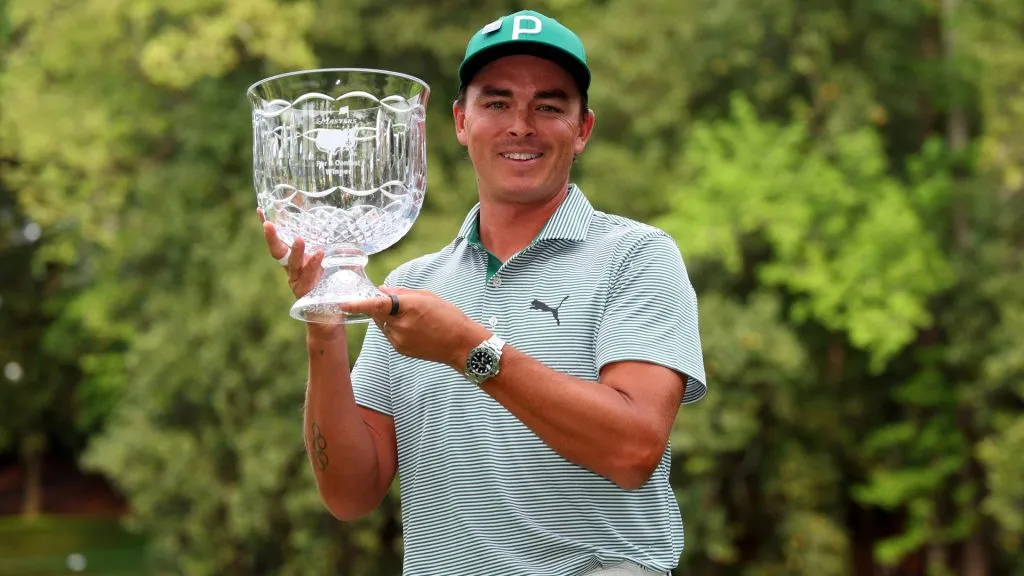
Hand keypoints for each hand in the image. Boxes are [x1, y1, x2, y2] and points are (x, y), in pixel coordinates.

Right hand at [258, 209, 341, 340]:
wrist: (330, 320)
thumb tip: (357, 237)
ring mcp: (297, 283)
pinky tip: (319, 254)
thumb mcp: (335, 268)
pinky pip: (307, 278)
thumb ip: (341, 254)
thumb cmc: (330, 292)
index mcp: (296, 262)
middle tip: (268, 223)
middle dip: (272, 237)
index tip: (261, 210)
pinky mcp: (305, 295)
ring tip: (300, 239)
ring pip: (292, 265)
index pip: (281, 242)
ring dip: (296, 251)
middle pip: (278, 252)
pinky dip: (313, 265)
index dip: (271, 228)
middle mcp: (293, 272)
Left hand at [340, 287, 491, 368]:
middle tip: (399, 303)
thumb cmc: (449, 317)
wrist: (461, 345)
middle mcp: (400, 325)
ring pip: (383, 325)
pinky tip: (415, 329)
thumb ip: (401, 293)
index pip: (377, 304)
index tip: (342, 303)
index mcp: (408, 308)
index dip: (357, 304)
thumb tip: (381, 291)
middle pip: (378, 313)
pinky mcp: (400, 350)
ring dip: (390, 319)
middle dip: (381, 307)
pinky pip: (390, 335)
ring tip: (415, 319)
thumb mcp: (427, 297)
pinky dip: (396, 329)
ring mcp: (399, 340)